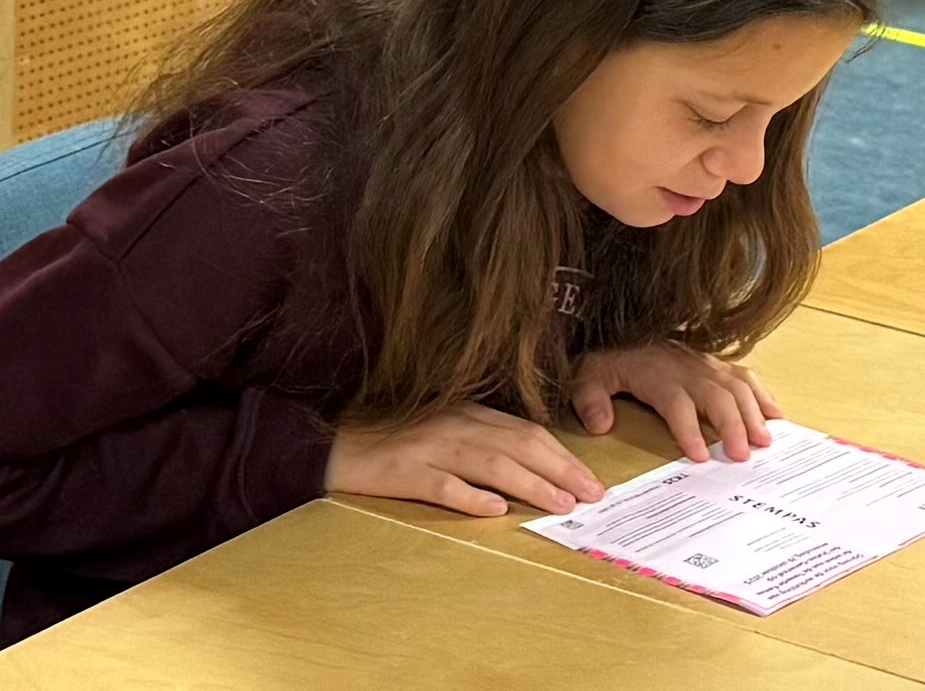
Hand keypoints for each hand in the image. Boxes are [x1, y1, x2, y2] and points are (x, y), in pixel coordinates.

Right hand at [325, 403, 606, 517]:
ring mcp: (429, 448)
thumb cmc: (393, 440)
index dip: (563, 455)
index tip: (590, 479)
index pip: (527, 432)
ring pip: (490, 464)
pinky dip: (470, 497)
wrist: (333, 444)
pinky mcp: (405, 472)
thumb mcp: (443, 430)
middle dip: (560, 470)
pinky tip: (495, 510)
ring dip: (530, 484)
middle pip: (518, 445)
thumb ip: (481, 440)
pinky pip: (442, 485)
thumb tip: (529, 469)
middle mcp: (454, 425)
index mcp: (467, 413)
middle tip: (591, 494)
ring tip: (560, 504)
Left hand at [571, 343, 782, 463]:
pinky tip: (776, 416)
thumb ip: (590, 399)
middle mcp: (688, 369)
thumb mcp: (589, 375)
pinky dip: (763, 395)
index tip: (700, 457)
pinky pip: (745, 375)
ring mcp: (706, 364)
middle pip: (716, 397)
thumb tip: (600, 425)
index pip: (677, 404)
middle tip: (743, 455)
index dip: (689, 430)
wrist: (627, 324)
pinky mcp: (717, 363)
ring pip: (737, 387)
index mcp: (658, 375)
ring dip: (753, 413)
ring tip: (765, 441)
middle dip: (732, 426)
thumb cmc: (612, 357)